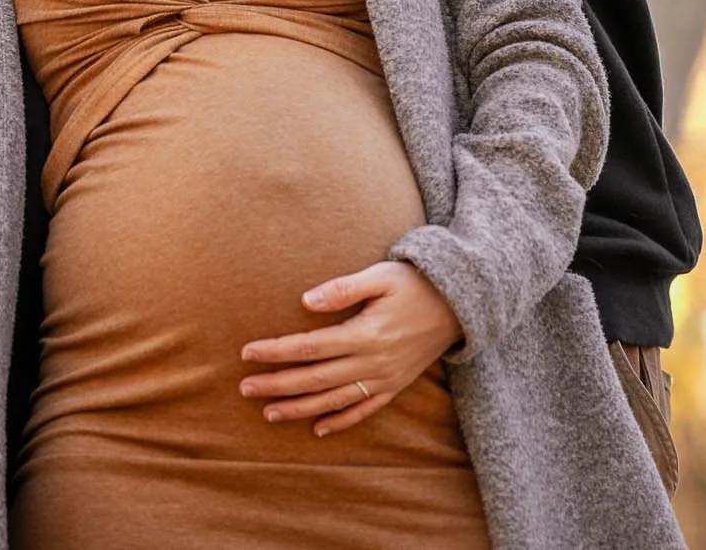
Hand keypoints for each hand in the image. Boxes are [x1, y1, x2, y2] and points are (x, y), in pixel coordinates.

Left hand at [238, 262, 462, 436]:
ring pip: (334, 400)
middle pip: (314, 378)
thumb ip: (343, 288)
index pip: (309, 347)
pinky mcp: (395, 386)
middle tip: (245, 387)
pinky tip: (318, 429)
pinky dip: (340, 421)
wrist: (461, 305)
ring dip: (299, 408)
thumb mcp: (381, 276)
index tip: (248, 353)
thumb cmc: (415, 283)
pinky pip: (364, 410)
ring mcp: (384, 379)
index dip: (276, 352)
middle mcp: (372, 362)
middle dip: (277, 384)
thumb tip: (306, 302)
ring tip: (269, 412)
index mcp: (364, 334)